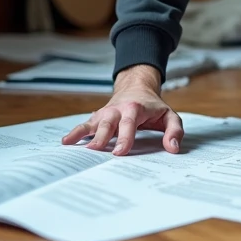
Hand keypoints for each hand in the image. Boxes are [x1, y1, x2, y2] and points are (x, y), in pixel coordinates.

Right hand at [60, 65, 183, 155]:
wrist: (137, 88)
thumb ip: (174, 131)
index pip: (129, 123)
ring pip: (94, 123)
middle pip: (108, 123)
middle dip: (102, 137)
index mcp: (136, 108)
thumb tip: (172, 149)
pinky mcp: (98, 117)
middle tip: (95, 152)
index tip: (119, 152)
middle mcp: (118, 109)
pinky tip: (66, 142)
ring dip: (84, 134)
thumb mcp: (169, 116)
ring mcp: (106, 113)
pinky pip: (85, 125)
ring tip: (72, 146)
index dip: (125, 137)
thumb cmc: (153, 107)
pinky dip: (76, 132)